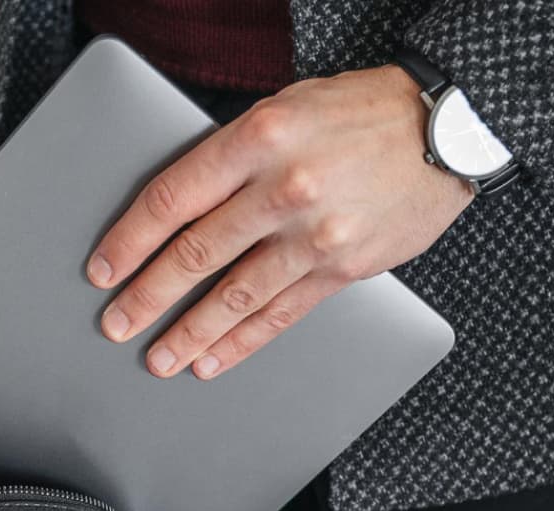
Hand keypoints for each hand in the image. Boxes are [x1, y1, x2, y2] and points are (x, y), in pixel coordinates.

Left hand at [89, 66, 472, 378]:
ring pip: (234, 295)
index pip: (173, 198)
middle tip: (115, 324)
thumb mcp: (284, 108)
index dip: (129, 240)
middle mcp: (285, 188)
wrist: (451, 126)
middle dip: (146, 296)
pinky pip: (281, 314)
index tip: (103, 269)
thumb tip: (172, 209)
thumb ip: (230, 156)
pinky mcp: (344, 268)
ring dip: (188, 333)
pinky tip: (213, 360)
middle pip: (195, 254)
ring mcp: (316, 233)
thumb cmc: (358, 112)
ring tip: (158, 357)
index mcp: (258, 139)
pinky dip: (241, 342)